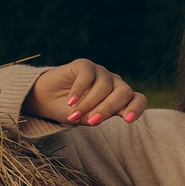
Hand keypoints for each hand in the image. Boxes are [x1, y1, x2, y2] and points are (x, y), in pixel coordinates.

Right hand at [24, 60, 144, 126]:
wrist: (46, 100)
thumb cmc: (71, 111)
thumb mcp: (88, 118)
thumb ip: (104, 116)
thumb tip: (117, 115)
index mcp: (121, 97)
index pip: (138, 100)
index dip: (137, 108)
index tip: (128, 120)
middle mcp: (115, 83)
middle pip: (123, 92)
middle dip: (108, 108)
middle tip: (92, 121)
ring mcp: (101, 72)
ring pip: (105, 86)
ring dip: (89, 103)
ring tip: (74, 114)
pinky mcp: (85, 64)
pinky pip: (88, 76)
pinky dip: (80, 90)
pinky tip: (71, 101)